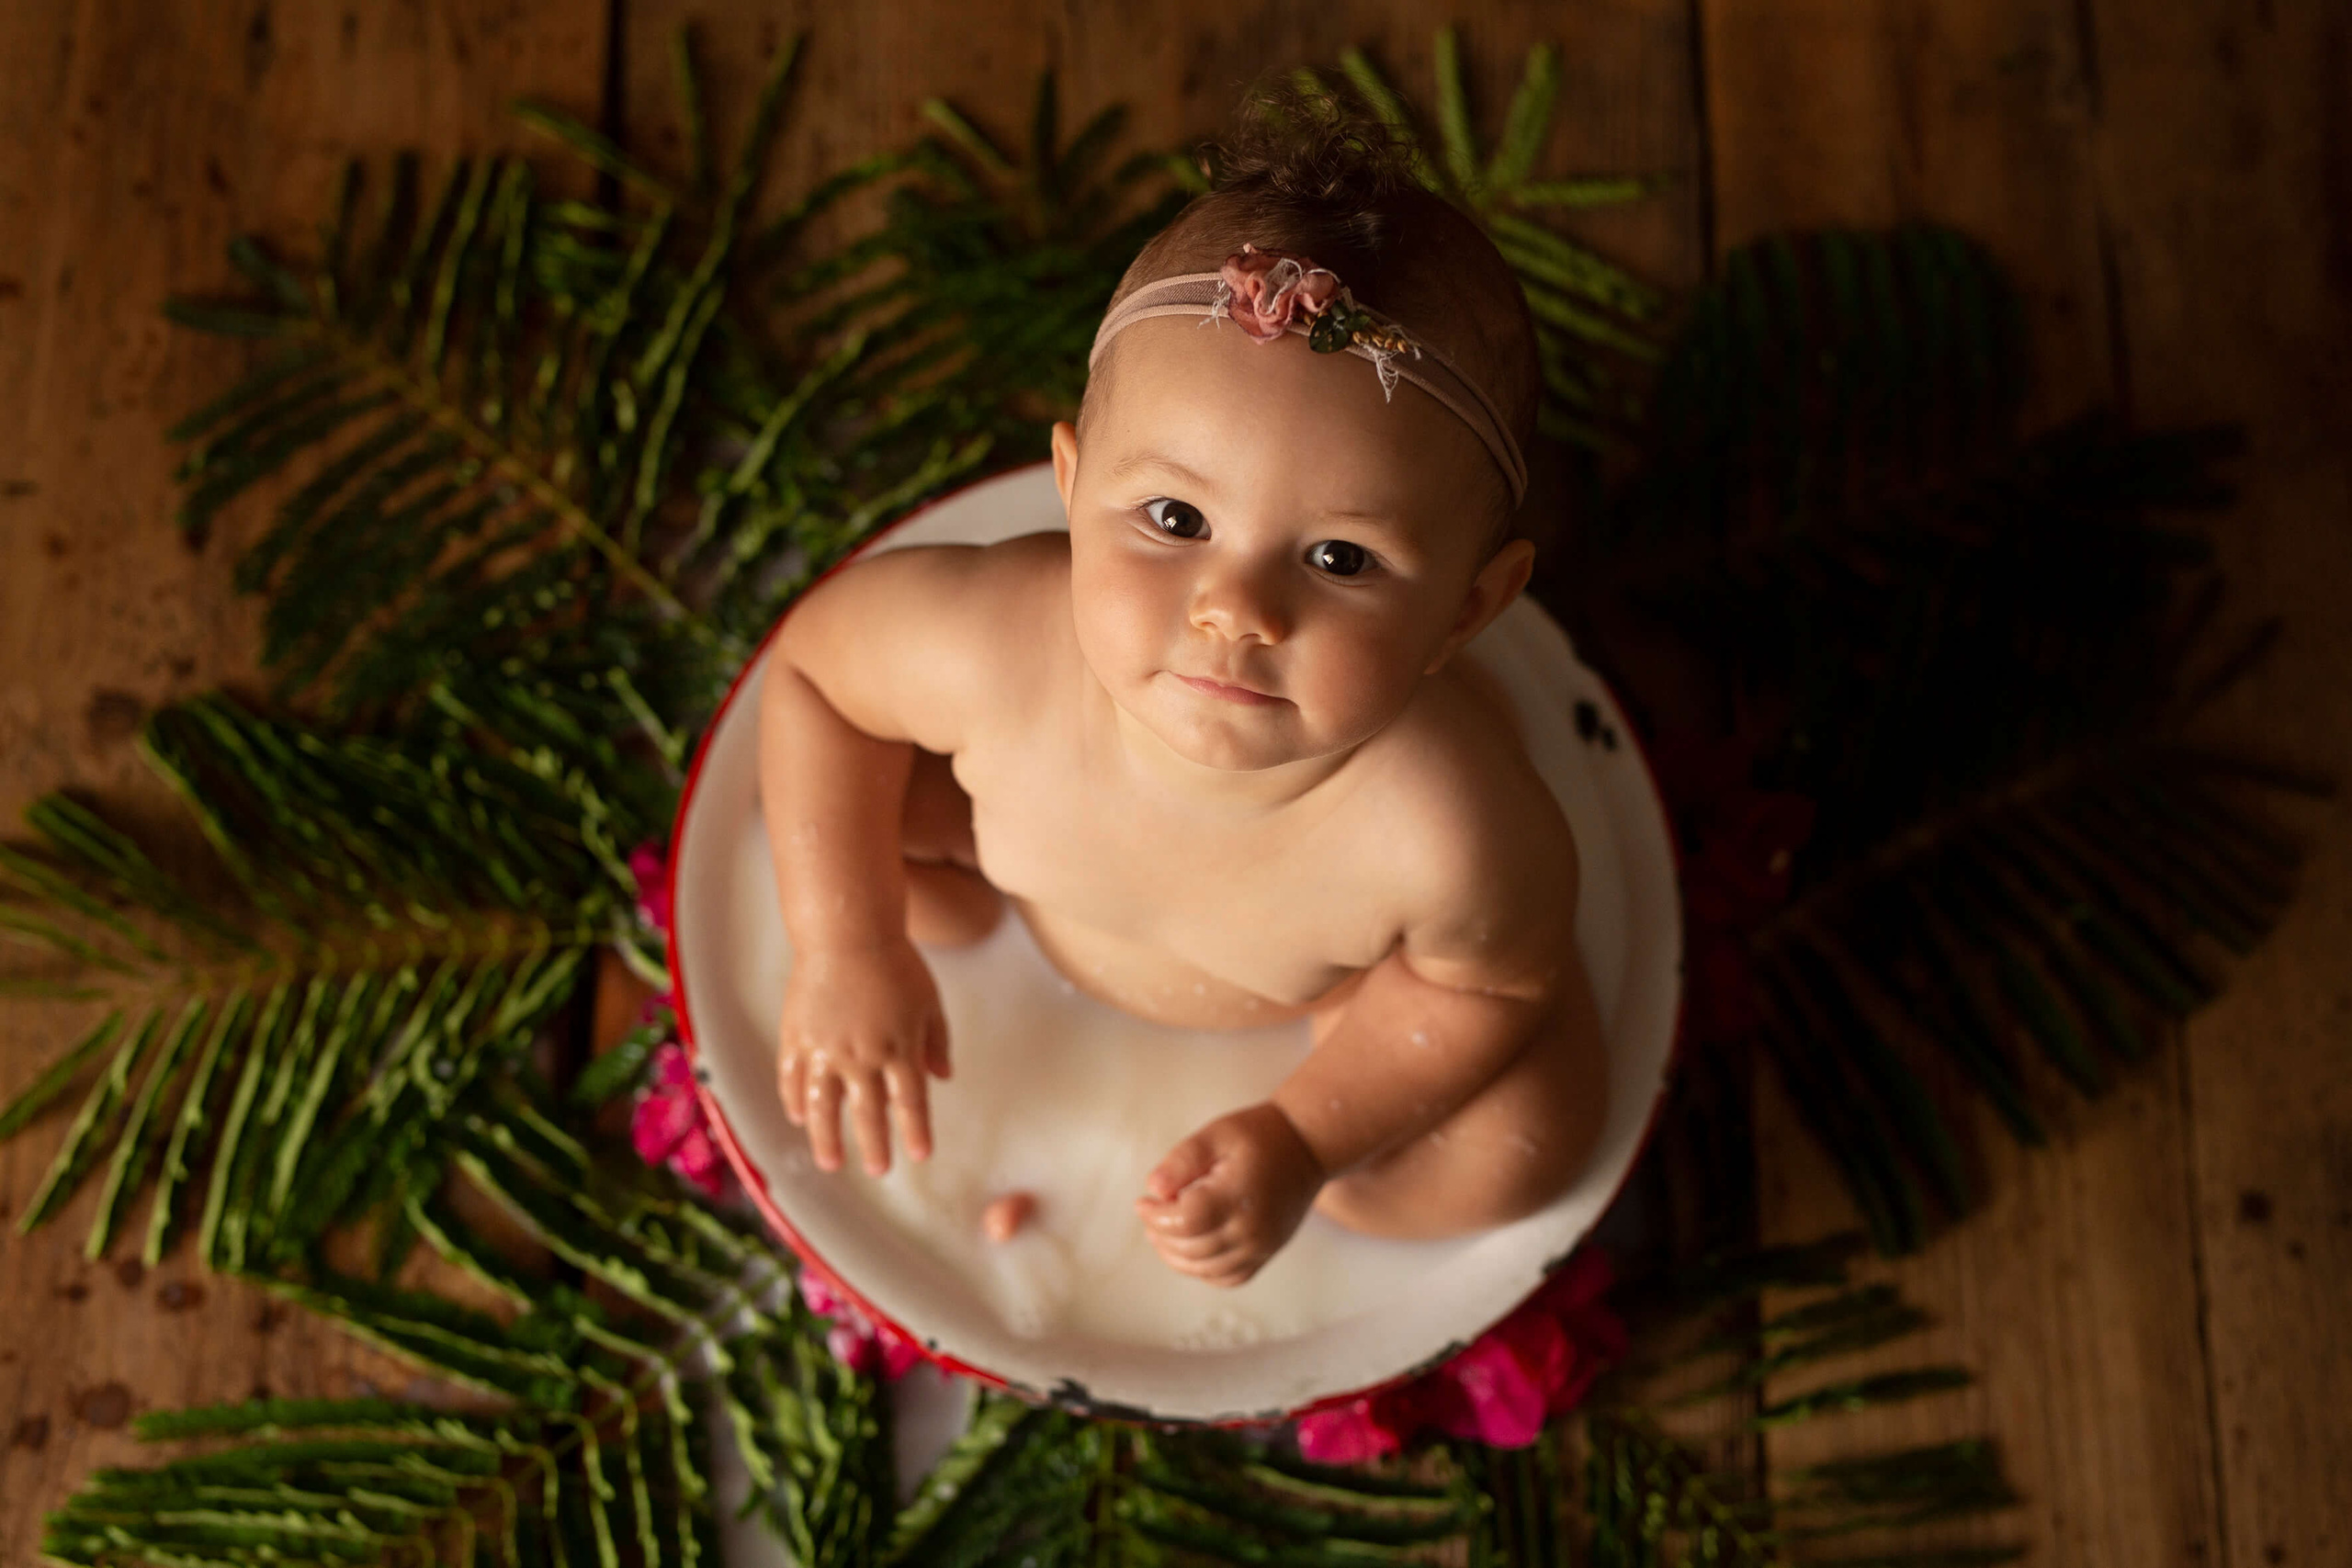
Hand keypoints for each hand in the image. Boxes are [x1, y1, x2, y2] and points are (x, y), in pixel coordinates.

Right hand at [777, 939, 950, 1175]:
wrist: (847, 932)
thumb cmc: (896, 962)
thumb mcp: (929, 1000)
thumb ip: (936, 1041)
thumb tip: (943, 1077)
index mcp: (899, 1048)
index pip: (910, 1102)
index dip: (915, 1131)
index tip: (920, 1155)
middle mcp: (862, 1056)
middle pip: (869, 1113)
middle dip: (875, 1146)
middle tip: (879, 1170)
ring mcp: (825, 1048)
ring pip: (824, 1106)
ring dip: (827, 1138)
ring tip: (829, 1163)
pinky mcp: (797, 1036)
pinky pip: (792, 1078)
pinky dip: (794, 1100)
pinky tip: (798, 1118)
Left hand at [1135, 1103, 1325, 1287]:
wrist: (1307, 1147)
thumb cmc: (1258, 1136)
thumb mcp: (1216, 1134)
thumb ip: (1182, 1160)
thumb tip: (1153, 1188)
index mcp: (1236, 1197)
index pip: (1184, 1222)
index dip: (1155, 1216)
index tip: (1143, 1202)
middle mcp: (1251, 1229)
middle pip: (1190, 1248)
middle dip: (1160, 1234)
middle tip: (1150, 1214)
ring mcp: (1261, 1246)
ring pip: (1205, 1269)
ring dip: (1175, 1255)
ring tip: (1161, 1233)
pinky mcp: (1267, 1253)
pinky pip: (1228, 1278)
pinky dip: (1203, 1270)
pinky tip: (1189, 1250)